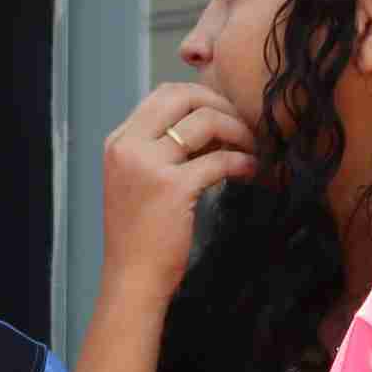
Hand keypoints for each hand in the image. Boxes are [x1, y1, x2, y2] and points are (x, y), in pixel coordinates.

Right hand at [99, 83, 257, 293]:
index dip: (201, 98)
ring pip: (205, 121)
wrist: (131, 278)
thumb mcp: (138, 180)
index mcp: (119, 141)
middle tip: (243, 125)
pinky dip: (242, 161)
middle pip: (183, 96)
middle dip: (221, 104)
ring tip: (251, 147)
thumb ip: (163, 149)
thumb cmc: (140, 235)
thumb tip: (209, 124)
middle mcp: (129, 146)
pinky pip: (219, 159)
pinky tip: (251, 170)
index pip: (163, 94)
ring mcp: (149, 165)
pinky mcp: (173, 187)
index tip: (223, 115)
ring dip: (237, 130)